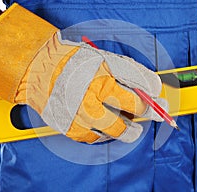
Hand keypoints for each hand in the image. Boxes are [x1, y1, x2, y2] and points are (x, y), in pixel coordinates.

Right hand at [0, 3, 166, 142]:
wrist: (37, 68)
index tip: (158, 100)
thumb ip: (130, 71)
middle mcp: (93, 93)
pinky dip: (103, 135)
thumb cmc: (72, 61)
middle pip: (133, 111)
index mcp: (104, 72)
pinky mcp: (69, 126)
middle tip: (150, 115)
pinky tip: (104, 128)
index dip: (154, 96)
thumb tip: (153, 87)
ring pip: (116, 131)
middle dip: (147, 114)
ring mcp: (81, 112)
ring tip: (130, 129)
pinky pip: (94, 138)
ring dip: (127, 131)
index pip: (140, 88)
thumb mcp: (103, 57)